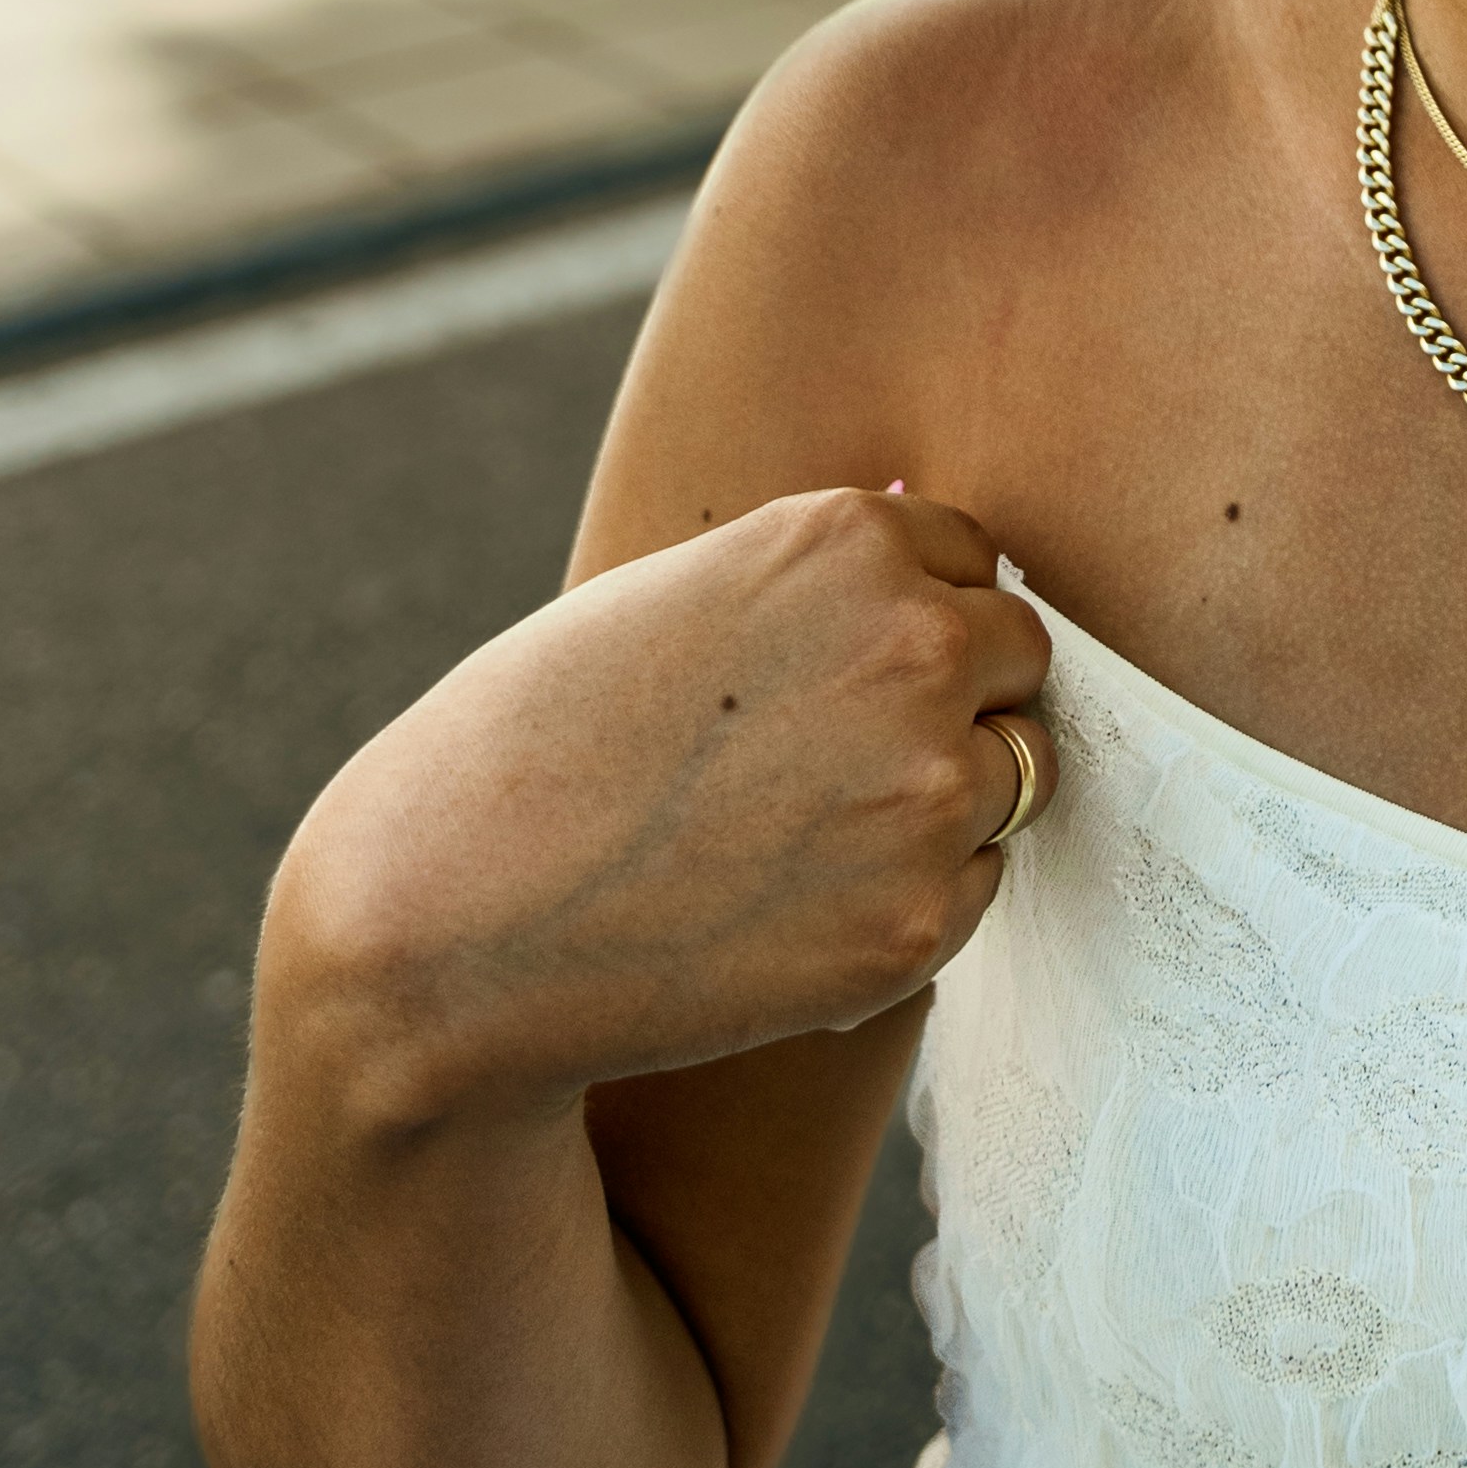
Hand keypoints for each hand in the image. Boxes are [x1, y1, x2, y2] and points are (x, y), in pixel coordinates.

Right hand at [265, 487, 1051, 1134]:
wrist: (448, 926)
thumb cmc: (529, 749)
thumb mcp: (672, 601)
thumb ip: (812, 583)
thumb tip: (927, 549)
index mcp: (849, 541)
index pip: (971, 560)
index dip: (911, 620)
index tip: (839, 678)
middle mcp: (916, 645)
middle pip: (1019, 661)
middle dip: (955, 703)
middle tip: (838, 765)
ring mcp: (928, 787)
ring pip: (1013, 777)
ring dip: (943, 803)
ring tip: (807, 838)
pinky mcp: (919, 920)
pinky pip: (973, 889)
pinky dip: (911, 901)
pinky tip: (797, 909)